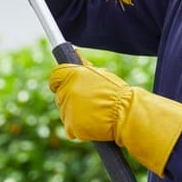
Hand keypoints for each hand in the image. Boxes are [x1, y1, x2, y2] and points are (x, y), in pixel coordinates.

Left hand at [49, 63, 181, 176]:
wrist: (126, 114)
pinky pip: (70, 128)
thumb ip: (84, 66)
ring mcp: (68, 109)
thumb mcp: (101, 74)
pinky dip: (78, 128)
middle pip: (60, 95)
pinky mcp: (71, 126)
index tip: (67, 86)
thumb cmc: (117, 93)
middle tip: (90, 102)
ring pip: (65, 112)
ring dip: (75, 113)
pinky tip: (92, 124)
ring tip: (94, 113)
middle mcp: (67, 90)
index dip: (60, 82)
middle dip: (71, 98)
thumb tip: (75, 53)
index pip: (55, 77)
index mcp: (73, 75)